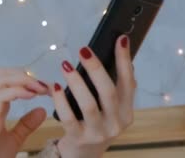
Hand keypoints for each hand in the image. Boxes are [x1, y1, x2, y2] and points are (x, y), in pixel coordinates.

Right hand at [0, 68, 50, 157]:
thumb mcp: (14, 140)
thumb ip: (26, 125)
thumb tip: (42, 110)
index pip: (9, 81)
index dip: (28, 80)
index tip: (47, 88)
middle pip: (3, 74)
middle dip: (25, 74)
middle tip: (44, 85)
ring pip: (2, 79)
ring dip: (24, 79)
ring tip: (41, 88)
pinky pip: (2, 96)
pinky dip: (18, 91)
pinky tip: (32, 95)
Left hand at [50, 34, 137, 157]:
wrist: (84, 154)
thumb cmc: (96, 122)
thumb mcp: (110, 106)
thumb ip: (113, 85)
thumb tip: (116, 51)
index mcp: (126, 110)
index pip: (129, 82)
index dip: (125, 60)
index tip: (121, 39)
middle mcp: (116, 122)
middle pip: (108, 92)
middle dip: (96, 68)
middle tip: (83, 50)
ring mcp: (98, 132)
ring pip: (89, 104)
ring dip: (76, 82)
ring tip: (65, 66)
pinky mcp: (79, 138)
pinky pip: (69, 118)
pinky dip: (61, 101)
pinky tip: (55, 87)